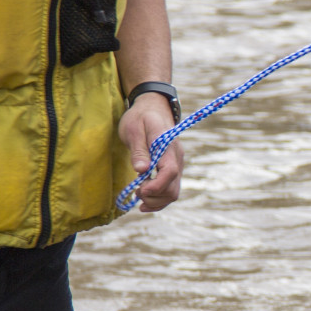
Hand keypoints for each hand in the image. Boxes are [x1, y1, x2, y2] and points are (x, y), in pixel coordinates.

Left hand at [119, 96, 183, 211]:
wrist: (152, 108)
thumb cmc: (140, 117)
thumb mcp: (133, 129)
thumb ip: (138, 150)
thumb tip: (141, 170)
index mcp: (167, 146)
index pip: (170, 171)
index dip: (156, 186)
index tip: (140, 189)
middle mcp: (176, 157)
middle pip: (173, 188)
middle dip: (153, 196)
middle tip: (136, 191)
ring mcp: (176, 164)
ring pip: (173, 193)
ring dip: (156, 201)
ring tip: (138, 195)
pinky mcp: (172, 169)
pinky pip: (170, 189)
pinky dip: (159, 199)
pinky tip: (145, 201)